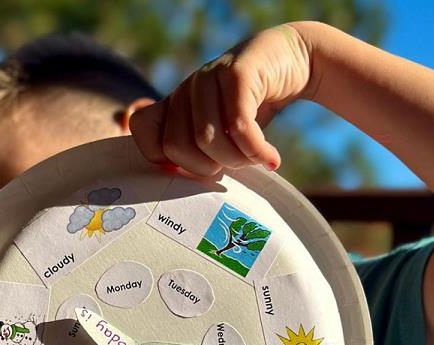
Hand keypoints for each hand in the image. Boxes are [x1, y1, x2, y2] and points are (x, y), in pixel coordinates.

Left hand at [130, 22, 315, 175]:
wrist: (292, 59)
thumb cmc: (252, 108)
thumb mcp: (221, 132)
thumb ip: (200, 153)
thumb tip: (188, 197)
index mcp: (174, 105)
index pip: (142, 131)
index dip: (166, 159)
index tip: (196, 169)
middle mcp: (184, 90)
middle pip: (176, 146)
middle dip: (205, 169)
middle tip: (231, 167)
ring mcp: (207, 78)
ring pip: (206, 138)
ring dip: (235, 160)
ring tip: (254, 160)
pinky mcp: (236, 72)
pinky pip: (238, 126)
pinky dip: (256, 150)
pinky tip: (270, 159)